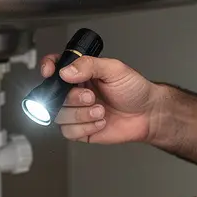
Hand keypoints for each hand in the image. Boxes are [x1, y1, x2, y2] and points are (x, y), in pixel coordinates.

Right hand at [39, 53, 158, 143]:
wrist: (148, 114)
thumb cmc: (135, 89)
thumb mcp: (115, 69)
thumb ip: (89, 65)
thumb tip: (66, 70)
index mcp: (80, 73)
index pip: (55, 67)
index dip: (48, 68)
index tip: (50, 72)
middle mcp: (75, 92)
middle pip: (54, 96)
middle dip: (73, 98)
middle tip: (91, 97)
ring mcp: (77, 111)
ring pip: (59, 116)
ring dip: (81, 115)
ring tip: (100, 110)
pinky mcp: (81, 130)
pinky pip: (69, 132)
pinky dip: (85, 127)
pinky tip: (100, 122)